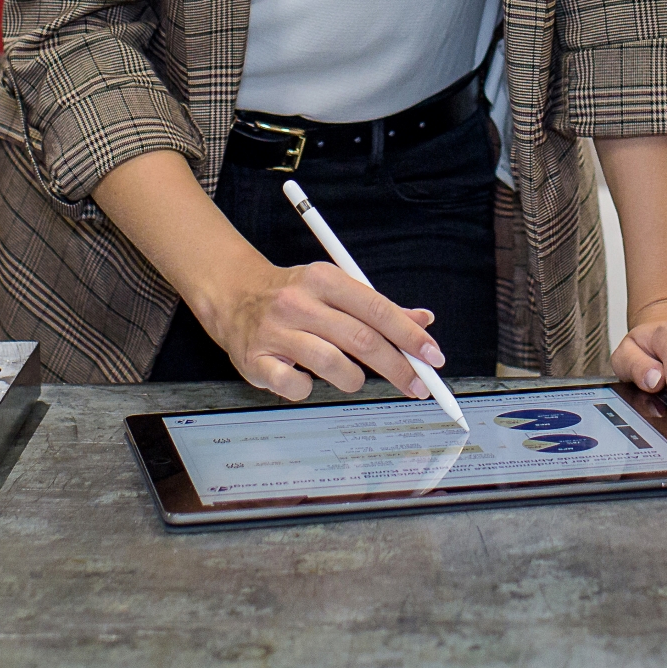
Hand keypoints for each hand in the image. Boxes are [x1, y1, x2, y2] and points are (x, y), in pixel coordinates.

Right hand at [192, 254, 445, 402]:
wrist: (233, 295)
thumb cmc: (295, 294)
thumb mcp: (337, 288)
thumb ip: (380, 307)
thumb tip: (424, 320)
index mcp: (324, 278)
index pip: (378, 308)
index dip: (410, 335)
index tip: (433, 356)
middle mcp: (299, 302)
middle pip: (361, 340)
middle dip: (397, 367)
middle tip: (418, 385)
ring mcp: (275, 332)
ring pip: (332, 365)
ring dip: (354, 379)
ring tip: (353, 377)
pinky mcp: (255, 361)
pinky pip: (295, 387)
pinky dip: (309, 389)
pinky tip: (306, 378)